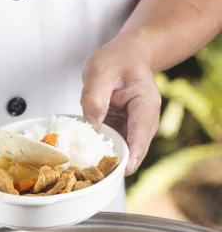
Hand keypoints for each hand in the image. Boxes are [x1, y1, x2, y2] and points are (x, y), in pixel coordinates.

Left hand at [80, 33, 160, 174]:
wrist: (127, 54)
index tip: (123, 170)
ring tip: (87, 170)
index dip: (132, 154)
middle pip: (133, 149)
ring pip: (123, 150)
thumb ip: (95, 96)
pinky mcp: (122, 129)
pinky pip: (113, 144)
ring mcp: (133, 127)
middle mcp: (144, 120)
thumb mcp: (101, 70)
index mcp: (145, 104)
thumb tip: (91, 125)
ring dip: (107, 159)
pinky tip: (85, 157)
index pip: (141, 134)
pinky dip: (101, 150)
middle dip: (116, 162)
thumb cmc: (119, 59)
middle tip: (96, 176)